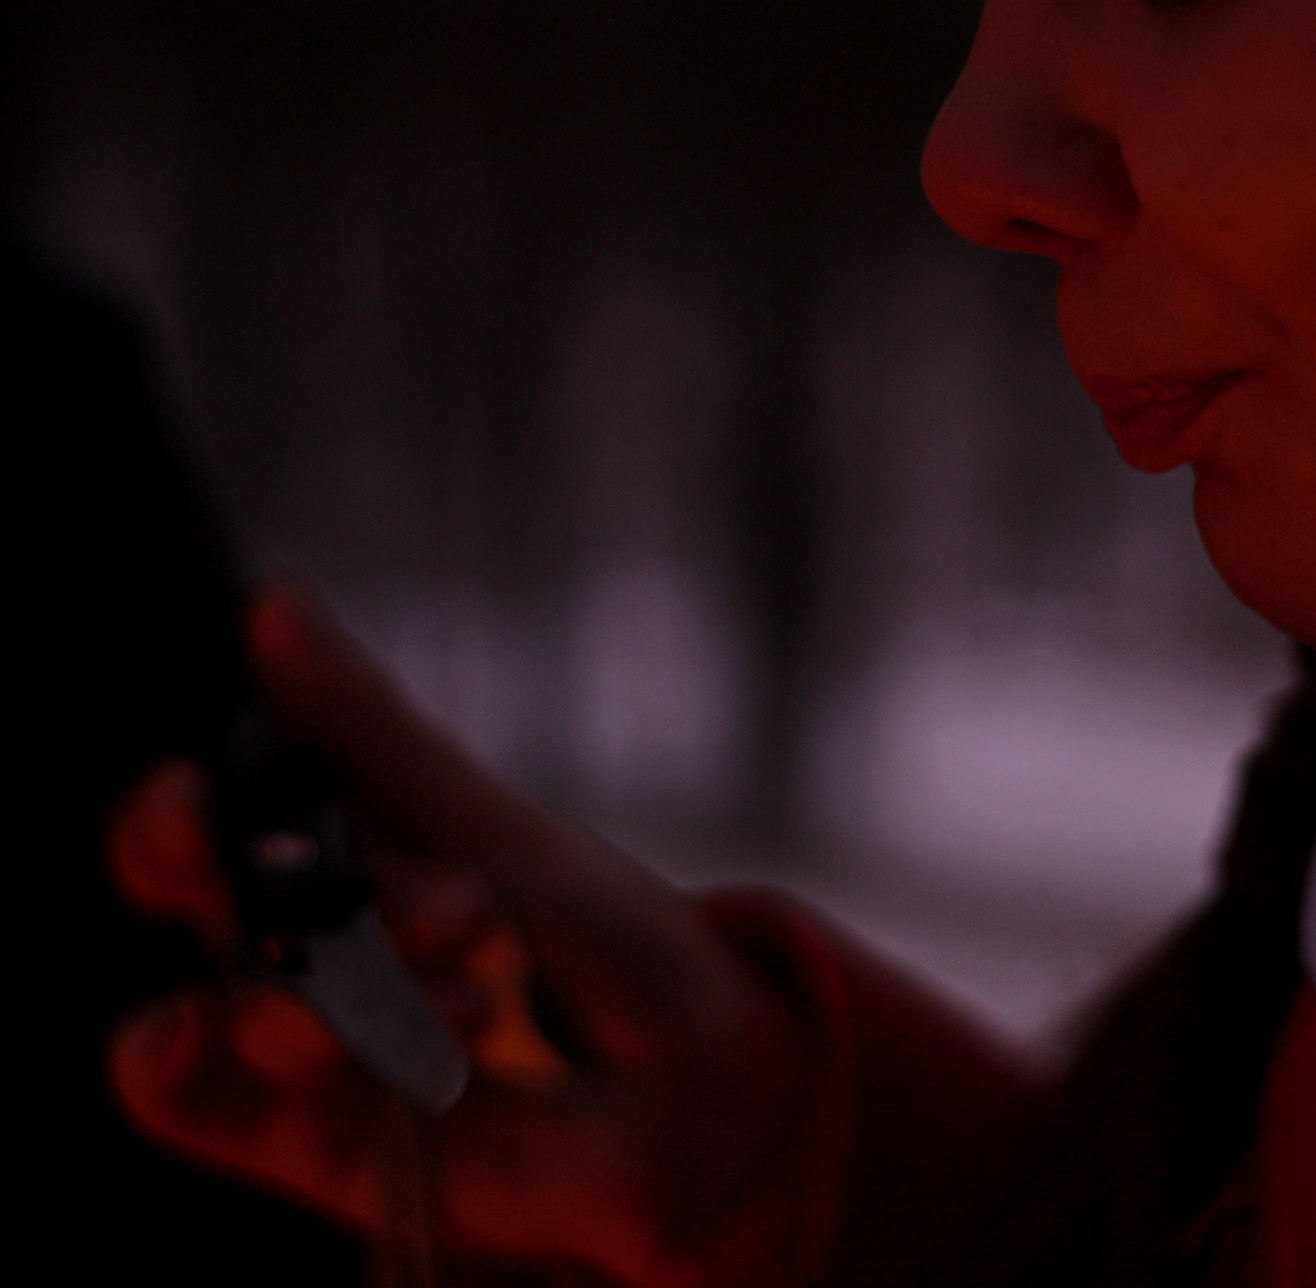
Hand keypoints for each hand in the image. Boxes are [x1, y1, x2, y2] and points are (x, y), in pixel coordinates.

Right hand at [108, 583, 810, 1282]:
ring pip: (227, 990)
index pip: (215, 820)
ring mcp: (305, 1040)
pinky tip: (245, 1036)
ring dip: (348, 983)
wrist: (697, 1086)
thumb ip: (374, 741)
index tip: (196, 793)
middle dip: (236, 877)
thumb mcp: (494, 832)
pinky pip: (180, 1096)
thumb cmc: (614, 944)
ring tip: (484, 994)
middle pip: (191, 895)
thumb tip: (273, 600)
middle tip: (359, 885)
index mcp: (351, 856)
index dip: (176, 810)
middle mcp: (311, 942)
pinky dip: (178, 1059)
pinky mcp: (306, 1133)